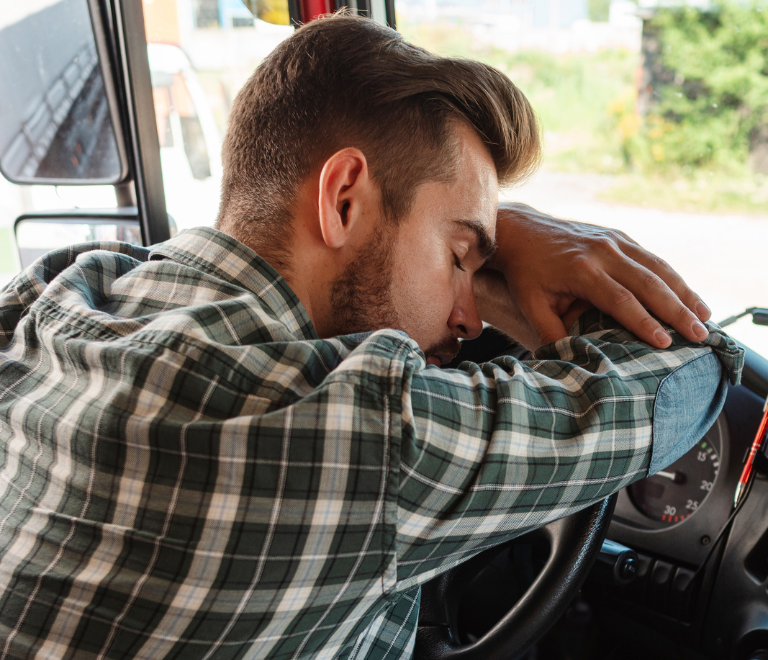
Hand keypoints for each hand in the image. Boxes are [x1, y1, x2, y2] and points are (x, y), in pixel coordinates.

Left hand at [481, 202, 710, 349]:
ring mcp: (614, 240)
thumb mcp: (531, 305)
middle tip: (700, 334)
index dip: (644, 322)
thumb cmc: (526, 273)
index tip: (665, 343)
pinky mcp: (619, 236)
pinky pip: (652, 258)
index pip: (620, 300)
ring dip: (684, 292)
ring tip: (705, 317)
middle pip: (648, 283)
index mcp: (581, 270)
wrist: (521, 231)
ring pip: (657, 267)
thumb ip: (551, 333)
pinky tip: (688, 295)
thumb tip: (570, 363)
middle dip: (677, 310)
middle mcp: (602, 252)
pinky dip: (673, 277)